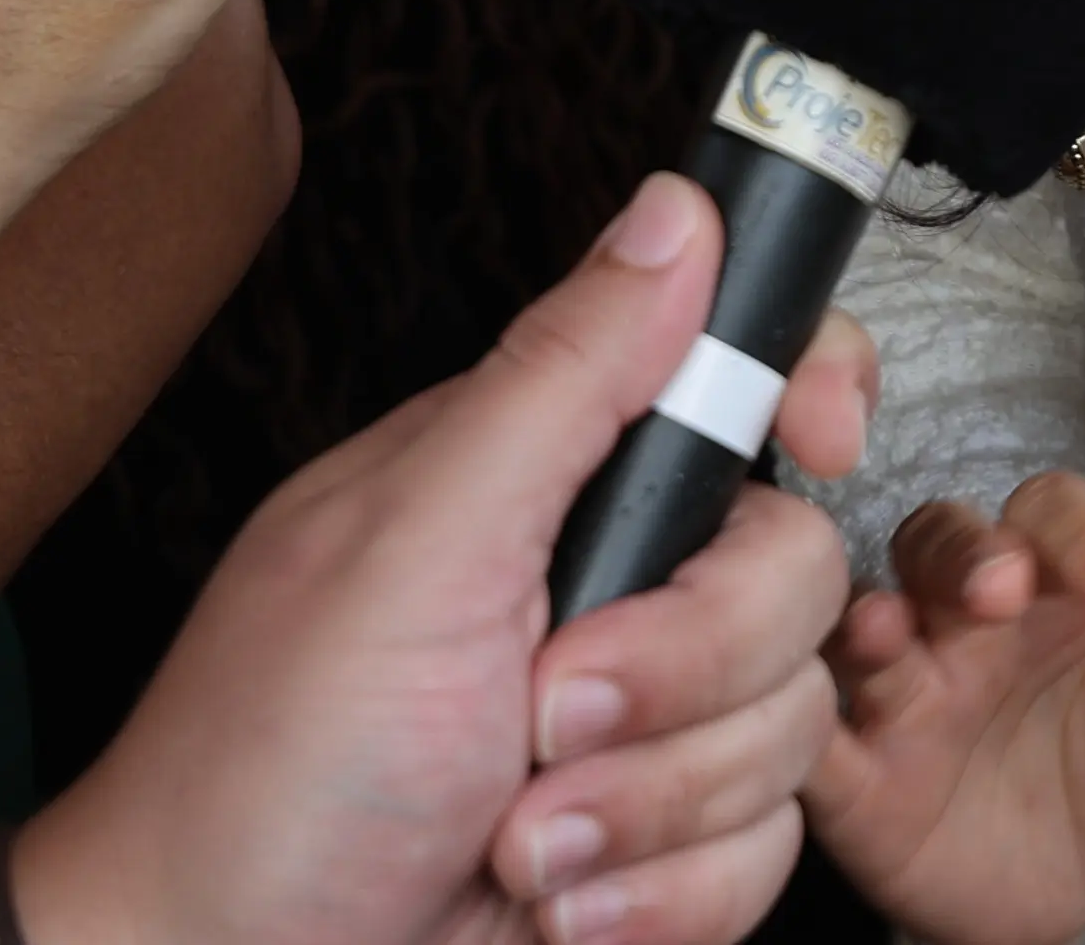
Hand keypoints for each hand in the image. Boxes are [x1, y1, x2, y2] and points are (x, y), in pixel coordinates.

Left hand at [12, 173, 878, 944]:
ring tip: (516, 841)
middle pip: (792, 569)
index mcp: (552, 476)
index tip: (821, 436)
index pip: (746, 371)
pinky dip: (655, 902)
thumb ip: (560, 378)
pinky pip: (762, 856)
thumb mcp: (411, 548)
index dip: (815, 385)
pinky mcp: (663, 850)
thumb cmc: (263, 771)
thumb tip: (676, 209)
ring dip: (648, 807)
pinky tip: (553, 909)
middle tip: (542, 715)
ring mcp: (646, 726)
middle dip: (679, 670)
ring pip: (788, 725)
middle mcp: (612, 587)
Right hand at [807, 474, 1084, 944]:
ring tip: (891, 633)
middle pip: (946, 538)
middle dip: (968, 554)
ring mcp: (910, 685)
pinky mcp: (857, 771)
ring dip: (876, 614)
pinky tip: (815, 724)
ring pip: (868, 613)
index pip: (1060, 514)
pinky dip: (801, 719)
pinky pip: (812, 732)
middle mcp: (976, 614)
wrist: (1079, 898)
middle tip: (1003, 592)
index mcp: (1068, 581)